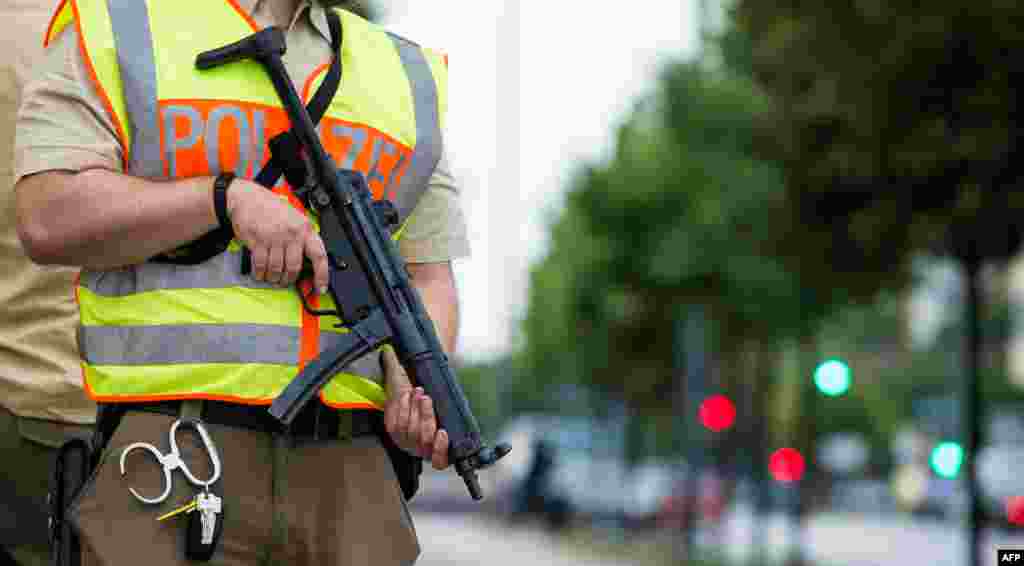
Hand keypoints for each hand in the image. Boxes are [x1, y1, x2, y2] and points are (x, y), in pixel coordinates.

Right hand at [226, 178, 328, 291]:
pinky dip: (261, 273)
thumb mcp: (295, 218)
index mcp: (305, 228)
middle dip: (289, 279)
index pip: (319, 256)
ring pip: (277, 269)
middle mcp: (292, 234)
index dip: (322, 276)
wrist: (247, 198)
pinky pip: (261, 265)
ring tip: (272, 278)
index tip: (321, 288)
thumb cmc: (272, 209)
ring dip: (274, 278)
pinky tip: (261, 273)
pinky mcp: (257, 241)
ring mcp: (274, 237)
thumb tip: (309, 263)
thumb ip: (303, 238)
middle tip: (285, 281)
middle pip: (294, 267)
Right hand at [382, 349, 448, 469]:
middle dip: (416, 411)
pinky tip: (443, 432)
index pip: (395, 423)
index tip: (409, 392)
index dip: (402, 408)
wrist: (430, 411)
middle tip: (423, 394)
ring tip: (430, 403)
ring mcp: (421, 450)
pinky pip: (437, 461)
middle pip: (409, 431)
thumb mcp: (402, 381)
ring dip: (427, 420)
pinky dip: (440, 449)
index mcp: (394, 428)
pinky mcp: (436, 456)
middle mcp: (406, 441)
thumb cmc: (414, 397)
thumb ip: (392, 366)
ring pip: (422, 441)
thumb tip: (387, 350)